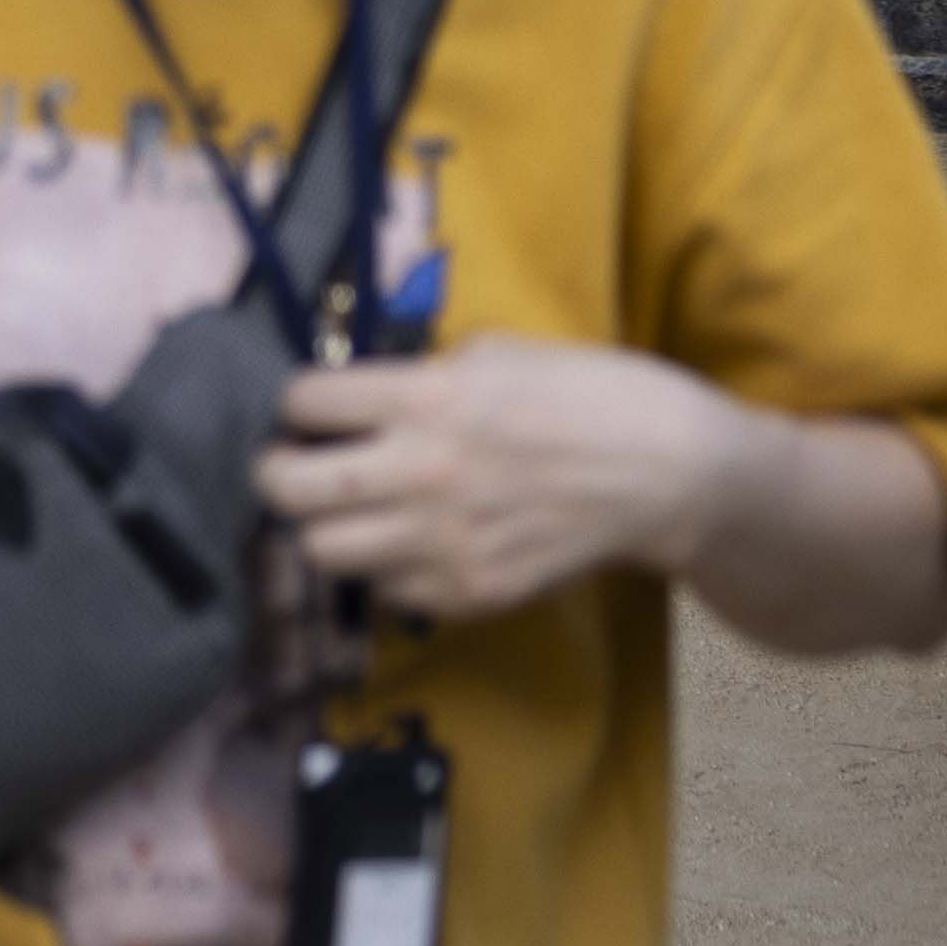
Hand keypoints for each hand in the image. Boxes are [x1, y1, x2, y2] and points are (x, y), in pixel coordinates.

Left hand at [262, 336, 759, 621]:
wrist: (670, 474)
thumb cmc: (590, 393)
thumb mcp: (495, 352)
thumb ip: (419, 373)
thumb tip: (362, 391)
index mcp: (426, 398)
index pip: (301, 401)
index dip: (296, 401)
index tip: (309, 407)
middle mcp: (422, 473)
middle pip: (287, 488)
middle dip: (276, 470)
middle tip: (291, 462)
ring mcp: (445, 543)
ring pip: (323, 550)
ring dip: (323, 525)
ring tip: (346, 507)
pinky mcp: (471, 594)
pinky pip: (386, 590)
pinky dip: (384, 568)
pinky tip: (407, 540)